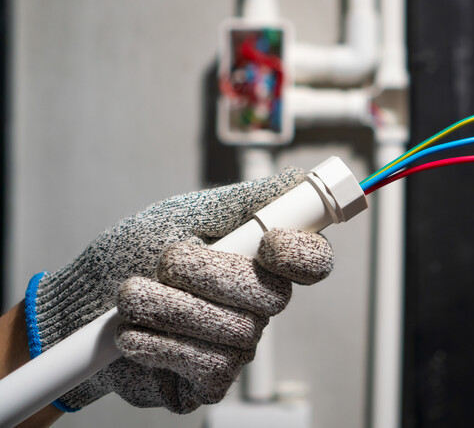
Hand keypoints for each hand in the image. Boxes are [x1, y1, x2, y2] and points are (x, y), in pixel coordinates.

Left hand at [25, 168, 332, 412]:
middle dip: (209, 276)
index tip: (268, 242)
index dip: (302, 254)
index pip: (312, 261)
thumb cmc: (130, 256)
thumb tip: (296, 179)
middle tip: (168, 264)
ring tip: (133, 298)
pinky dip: (161, 345)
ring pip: (235, 331)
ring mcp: (236, 344)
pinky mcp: (210, 380)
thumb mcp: (181, 215)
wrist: (76, 309)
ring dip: (171, 308)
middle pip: (272, 296)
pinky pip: (209, 365)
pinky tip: (135, 335)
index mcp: (256, 259)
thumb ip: (241, 201)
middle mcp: (256, 303)